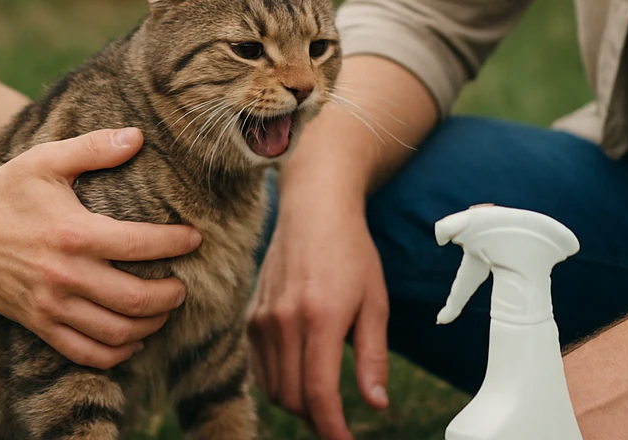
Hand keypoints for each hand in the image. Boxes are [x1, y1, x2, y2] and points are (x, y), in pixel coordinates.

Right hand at [0, 127, 201, 368]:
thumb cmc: (5, 192)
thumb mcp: (46, 161)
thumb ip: (94, 148)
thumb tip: (138, 136)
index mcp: (74, 233)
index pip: (141, 245)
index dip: (175, 243)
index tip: (194, 238)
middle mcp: (65, 275)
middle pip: (134, 299)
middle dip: (170, 295)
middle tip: (184, 285)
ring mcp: (50, 305)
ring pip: (115, 332)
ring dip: (149, 326)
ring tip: (164, 310)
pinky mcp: (38, 324)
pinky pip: (84, 353)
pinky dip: (115, 354)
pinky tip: (131, 340)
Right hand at [247, 191, 390, 439]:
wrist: (313, 211)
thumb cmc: (351, 253)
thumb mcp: (375, 304)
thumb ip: (373, 358)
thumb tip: (376, 404)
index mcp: (319, 318)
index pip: (318, 394)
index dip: (333, 429)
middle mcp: (283, 322)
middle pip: (292, 398)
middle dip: (318, 419)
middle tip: (341, 423)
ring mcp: (261, 320)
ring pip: (274, 389)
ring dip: (298, 405)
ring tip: (324, 400)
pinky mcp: (251, 318)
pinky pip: (261, 370)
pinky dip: (280, 385)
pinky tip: (302, 377)